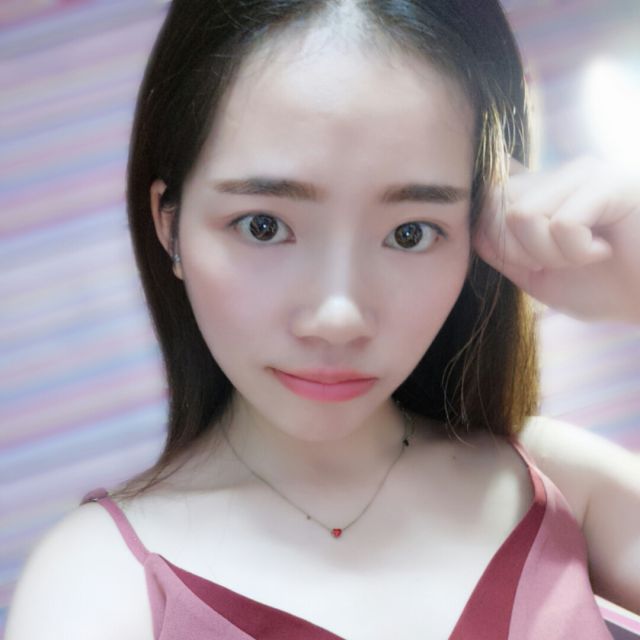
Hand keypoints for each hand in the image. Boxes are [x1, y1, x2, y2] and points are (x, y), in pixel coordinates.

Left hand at [473, 157, 639, 323]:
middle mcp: (558, 172)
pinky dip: (578, 252)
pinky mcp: (611, 181)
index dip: (494, 241)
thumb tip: (477, 211)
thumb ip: (501, 245)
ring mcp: (584, 172)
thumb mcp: (536, 273)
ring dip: (552, 254)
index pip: (484, 200)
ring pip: (522, 215)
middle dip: (521, 252)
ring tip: (587, 254)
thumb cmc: (603, 287)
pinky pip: (561, 223)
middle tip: (563, 262)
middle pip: (495, 205)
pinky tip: (605, 249)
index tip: (534, 262)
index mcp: (540, 191)